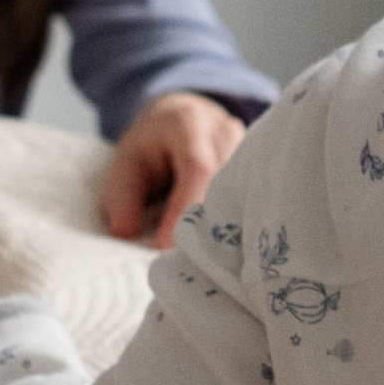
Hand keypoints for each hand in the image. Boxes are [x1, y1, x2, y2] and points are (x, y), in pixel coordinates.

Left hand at [103, 91, 247, 248]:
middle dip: (207, 227)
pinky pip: (253, 199)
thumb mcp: (126, 163)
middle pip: (227, 184)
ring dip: (226, 229)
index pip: (198, 168)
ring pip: (244, 195)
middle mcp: (226, 132)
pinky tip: (227, 250)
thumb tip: (126, 232)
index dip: (185, 210)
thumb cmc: (152, 146)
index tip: (166, 247)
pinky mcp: (261, 166)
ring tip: (208, 262)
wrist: (181, 119)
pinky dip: (238, 225)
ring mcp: (249, 148)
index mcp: (189, 124)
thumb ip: (122, 196)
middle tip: (188, 265)